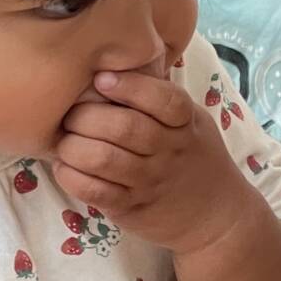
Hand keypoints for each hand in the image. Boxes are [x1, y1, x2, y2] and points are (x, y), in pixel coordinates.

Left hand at [54, 71, 250, 257]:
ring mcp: (151, 182)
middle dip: (85, 116)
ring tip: (64, 141)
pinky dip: (72, 177)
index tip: (101, 78)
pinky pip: (95, 192)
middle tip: (70, 115)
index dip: (129, 86)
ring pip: (103, 158)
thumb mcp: (192, 123)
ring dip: (73, 146)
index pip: (164, 100)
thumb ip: (161, 101)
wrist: (216, 215)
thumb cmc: (194, 158)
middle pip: (124, 127)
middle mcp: (170, 151)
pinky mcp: (133, 209)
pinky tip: (66, 168)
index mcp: (185, 124)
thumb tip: (113, 65)